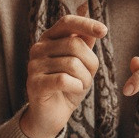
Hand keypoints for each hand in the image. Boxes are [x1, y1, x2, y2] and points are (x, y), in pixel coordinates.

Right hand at [21, 14, 106, 137]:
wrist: (51, 114)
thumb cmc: (68, 86)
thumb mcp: (81, 64)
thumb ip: (84, 44)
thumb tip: (95, 26)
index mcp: (49, 39)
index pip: (67, 23)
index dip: (86, 24)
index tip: (104, 31)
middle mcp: (38, 48)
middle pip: (75, 45)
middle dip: (90, 63)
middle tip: (87, 77)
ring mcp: (34, 65)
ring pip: (72, 64)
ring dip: (84, 79)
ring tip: (79, 86)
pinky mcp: (34, 84)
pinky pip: (64, 79)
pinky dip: (76, 86)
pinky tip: (74, 89)